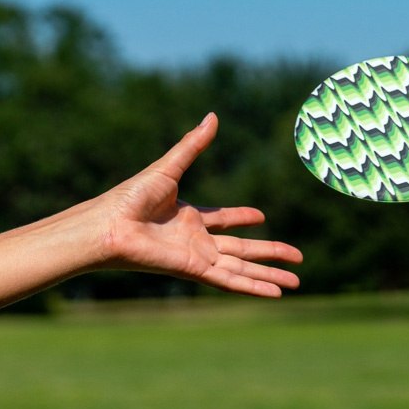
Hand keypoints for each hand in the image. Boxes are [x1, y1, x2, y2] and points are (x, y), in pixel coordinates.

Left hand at [92, 113, 302, 296]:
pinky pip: (230, 281)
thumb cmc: (130, 196)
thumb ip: (193, 145)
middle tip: (297, 257)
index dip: (242, 218)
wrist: (110, 224)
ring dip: (269, 275)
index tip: (261, 216)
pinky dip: (253, 287)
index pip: (222, 220)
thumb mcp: (170, 166)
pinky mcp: (195, 270)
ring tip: (296, 283)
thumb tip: (213, 116)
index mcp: (188, 217)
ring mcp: (198, 257)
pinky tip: (275, 292)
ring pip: (242, 269)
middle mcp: (196, 240)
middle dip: (271, 253)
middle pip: (242, 250)